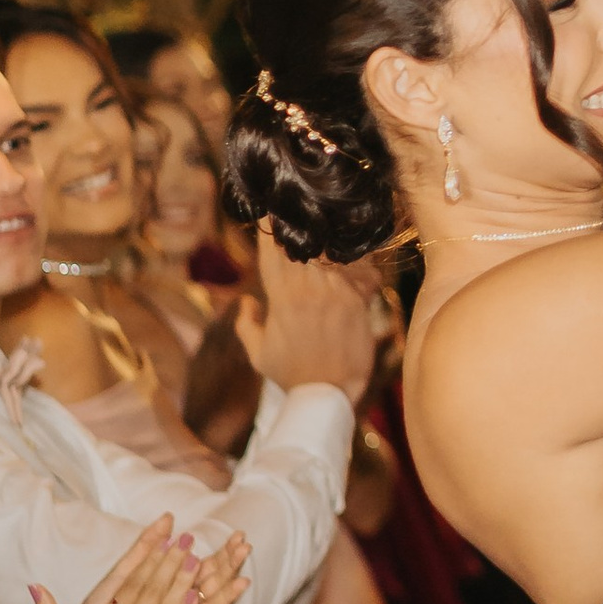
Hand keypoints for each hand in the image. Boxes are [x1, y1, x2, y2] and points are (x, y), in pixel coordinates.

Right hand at [237, 226, 375, 405]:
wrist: (328, 395)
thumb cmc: (292, 376)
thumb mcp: (259, 354)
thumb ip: (248, 326)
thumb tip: (246, 303)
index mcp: (279, 298)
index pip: (270, 253)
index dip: (269, 229)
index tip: (270, 209)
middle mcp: (304, 290)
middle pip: (300, 243)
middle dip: (299, 226)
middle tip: (301, 208)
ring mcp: (331, 293)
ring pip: (328, 251)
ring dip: (326, 238)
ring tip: (327, 219)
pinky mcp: (356, 300)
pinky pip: (355, 269)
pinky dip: (354, 259)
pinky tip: (354, 247)